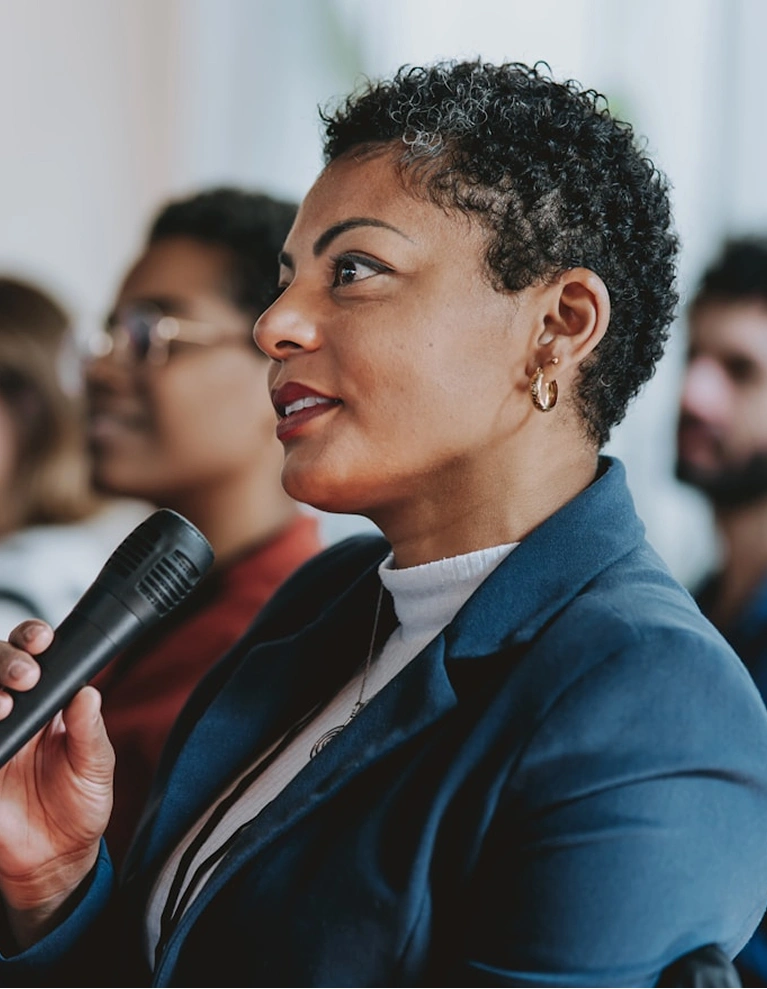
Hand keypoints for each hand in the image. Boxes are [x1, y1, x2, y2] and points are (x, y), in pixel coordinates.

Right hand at [0, 621, 113, 947]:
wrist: (54, 859)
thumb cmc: (79, 805)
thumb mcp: (96, 768)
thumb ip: (90, 731)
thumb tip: (89, 692)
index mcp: (48, 703)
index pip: (34, 656)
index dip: (33, 639)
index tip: (43, 640)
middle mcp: (13, 712)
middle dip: (7, 659)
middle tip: (26, 677)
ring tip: (4, 705)